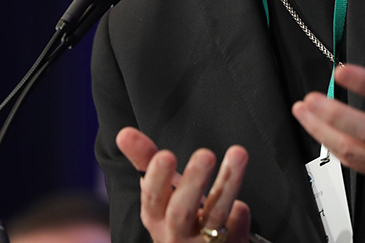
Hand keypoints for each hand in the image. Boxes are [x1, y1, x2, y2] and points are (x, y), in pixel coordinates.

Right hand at [116, 127, 251, 242]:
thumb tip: (123, 133)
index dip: (157, 179)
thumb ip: (145, 160)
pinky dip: (239, 217)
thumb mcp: (161, 191)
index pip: (152, 198)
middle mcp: (176, 234)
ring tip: (238, 153)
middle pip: (182, 211)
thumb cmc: (179, 216)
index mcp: (156, 217)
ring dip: (228, 184)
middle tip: (205, 154)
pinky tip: (242, 206)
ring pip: (215, 215)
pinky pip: (236, 232)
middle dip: (193, 182)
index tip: (165, 155)